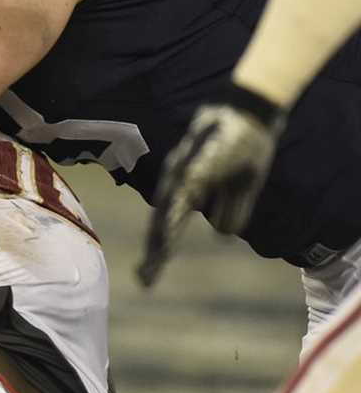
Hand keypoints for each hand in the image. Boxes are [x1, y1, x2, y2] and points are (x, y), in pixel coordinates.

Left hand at [142, 85, 283, 286]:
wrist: (249, 112)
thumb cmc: (244, 146)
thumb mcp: (241, 187)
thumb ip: (231, 208)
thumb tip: (221, 233)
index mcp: (186, 187)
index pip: (168, 223)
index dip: (160, 248)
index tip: (150, 273)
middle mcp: (177, 182)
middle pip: (161, 224)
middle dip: (155, 253)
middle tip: (144, 280)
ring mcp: (182, 175)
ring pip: (167, 216)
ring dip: (161, 242)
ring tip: (150, 268)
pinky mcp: (193, 170)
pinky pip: (180, 199)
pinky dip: (172, 219)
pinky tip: (166, 236)